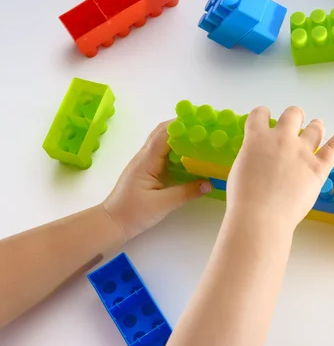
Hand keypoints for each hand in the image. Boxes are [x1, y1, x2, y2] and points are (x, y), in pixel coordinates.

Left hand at [103, 121, 211, 240]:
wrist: (113, 222)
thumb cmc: (133, 212)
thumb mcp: (162, 204)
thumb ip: (186, 193)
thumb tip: (209, 184)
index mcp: (147, 160)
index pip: (164, 135)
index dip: (181, 126)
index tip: (200, 123)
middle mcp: (145, 157)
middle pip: (163, 133)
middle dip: (182, 127)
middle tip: (204, 128)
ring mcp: (146, 162)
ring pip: (164, 142)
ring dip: (180, 137)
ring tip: (201, 138)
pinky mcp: (149, 170)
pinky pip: (165, 154)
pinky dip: (178, 150)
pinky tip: (191, 155)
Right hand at [226, 106, 333, 231]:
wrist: (261, 216)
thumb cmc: (243, 198)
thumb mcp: (240, 168)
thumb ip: (252, 156)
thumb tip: (261, 157)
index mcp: (257, 138)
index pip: (260, 114)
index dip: (262, 115)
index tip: (264, 120)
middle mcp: (282, 139)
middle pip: (293, 114)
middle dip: (293, 118)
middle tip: (292, 127)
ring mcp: (303, 152)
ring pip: (315, 127)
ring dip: (314, 126)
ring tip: (315, 127)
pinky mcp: (319, 167)